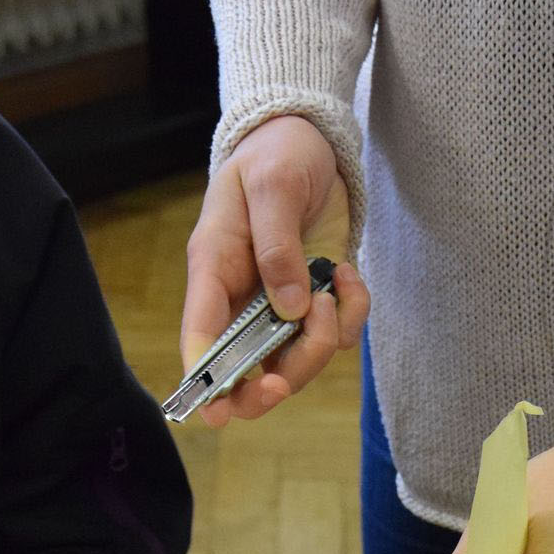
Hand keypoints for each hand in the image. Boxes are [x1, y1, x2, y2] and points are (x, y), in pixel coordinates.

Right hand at [181, 115, 370, 426]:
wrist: (310, 139)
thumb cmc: (276, 154)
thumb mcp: (272, 187)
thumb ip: (276, 247)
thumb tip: (289, 309)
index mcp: (214, 269)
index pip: (201, 335)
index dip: (204, 380)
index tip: (217, 414)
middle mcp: (243, 297)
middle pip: (248, 369)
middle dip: (273, 384)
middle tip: (288, 381)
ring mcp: (280, 304)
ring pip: (296, 361)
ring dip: (322, 341)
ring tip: (336, 290)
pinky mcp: (316, 301)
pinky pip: (336, 335)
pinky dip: (352, 316)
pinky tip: (348, 277)